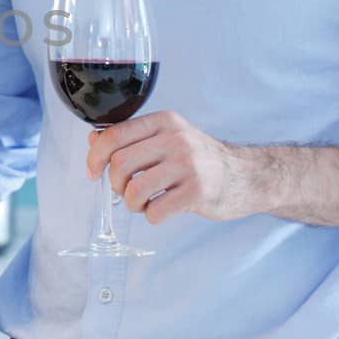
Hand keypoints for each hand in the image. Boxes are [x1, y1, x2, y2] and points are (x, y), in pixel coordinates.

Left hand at [85, 110, 262, 224]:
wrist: (245, 175)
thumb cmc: (199, 158)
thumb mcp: (168, 137)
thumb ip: (132, 137)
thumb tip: (93, 139)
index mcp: (164, 122)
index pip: (113, 135)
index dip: (94, 157)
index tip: (93, 172)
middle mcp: (176, 139)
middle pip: (120, 164)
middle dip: (115, 184)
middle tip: (125, 190)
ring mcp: (188, 166)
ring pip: (134, 190)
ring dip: (131, 203)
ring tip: (143, 203)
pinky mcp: (198, 192)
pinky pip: (155, 211)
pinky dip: (151, 216)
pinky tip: (161, 209)